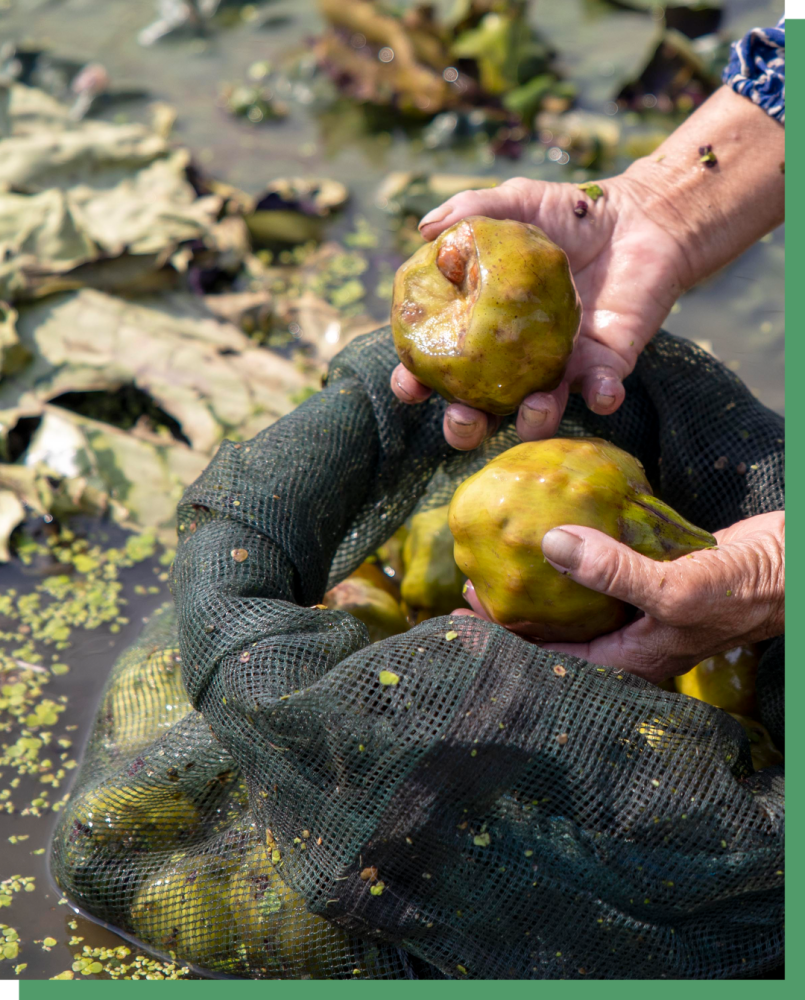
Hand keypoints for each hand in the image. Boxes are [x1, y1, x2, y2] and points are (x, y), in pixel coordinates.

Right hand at [391, 172, 688, 448]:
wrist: (639, 215)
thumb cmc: (569, 212)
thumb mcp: (516, 202)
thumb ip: (472, 211)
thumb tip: (425, 229)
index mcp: (482, 329)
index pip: (439, 366)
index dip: (415, 382)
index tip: (409, 384)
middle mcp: (514, 360)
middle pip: (479, 411)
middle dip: (464, 426)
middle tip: (464, 417)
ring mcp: (559, 368)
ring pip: (537, 415)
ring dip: (531, 422)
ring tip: (535, 405)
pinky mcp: (606, 366)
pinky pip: (601, 392)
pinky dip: (601, 397)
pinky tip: (601, 391)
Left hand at [454, 511, 784, 684]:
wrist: (793, 564)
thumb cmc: (745, 591)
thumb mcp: (677, 589)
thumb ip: (614, 573)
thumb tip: (550, 546)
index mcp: (629, 658)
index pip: (550, 659)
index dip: (503, 639)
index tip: (462, 613)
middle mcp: (629, 639)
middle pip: (556, 633)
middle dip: (512, 613)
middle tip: (471, 582)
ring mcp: (641, 607)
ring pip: (576, 601)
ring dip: (540, 583)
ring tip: (500, 559)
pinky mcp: (652, 575)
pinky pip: (603, 568)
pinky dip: (577, 553)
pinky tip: (556, 530)